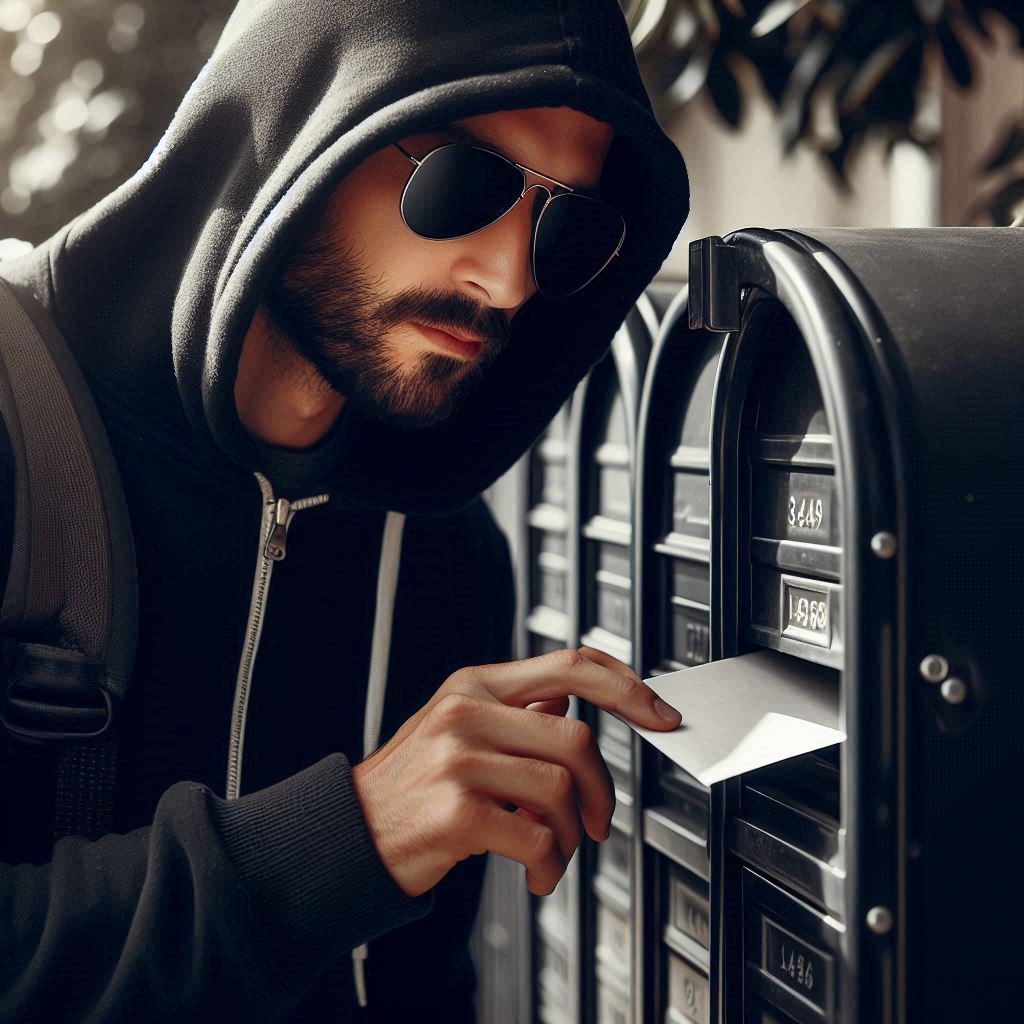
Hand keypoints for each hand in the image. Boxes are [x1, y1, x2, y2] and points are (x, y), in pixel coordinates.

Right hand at [351, 647, 680, 897]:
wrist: (350, 834)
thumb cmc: (410, 785)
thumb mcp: (456, 728)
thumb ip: (514, 712)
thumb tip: (568, 703)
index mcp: (476, 685)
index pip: (571, 665)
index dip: (627, 687)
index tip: (661, 714)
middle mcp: (467, 712)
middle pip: (578, 740)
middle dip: (602, 792)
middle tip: (599, 822)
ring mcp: (459, 759)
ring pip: (562, 791)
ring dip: (573, 837)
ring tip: (554, 855)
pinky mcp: (457, 812)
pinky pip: (537, 838)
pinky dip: (551, 866)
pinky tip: (536, 873)